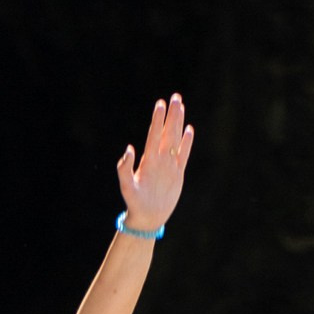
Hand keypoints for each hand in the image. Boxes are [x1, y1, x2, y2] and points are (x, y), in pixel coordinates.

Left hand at [117, 94, 192, 232]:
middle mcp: (159, 159)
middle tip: (175, 97)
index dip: (157, 119)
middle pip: (166, 132)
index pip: (154, 134)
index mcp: (148, 160)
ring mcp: (168, 165)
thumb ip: (125, 168)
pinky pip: (183, 154)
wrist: (147, 217)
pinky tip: (189, 130)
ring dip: (178, 123)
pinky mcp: (177, 173)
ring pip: (175, 139)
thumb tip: (129, 148)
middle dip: (171, 115)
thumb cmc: (134, 203)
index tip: (160, 104)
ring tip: (181, 107)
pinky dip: (186, 142)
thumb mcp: (127, 187)